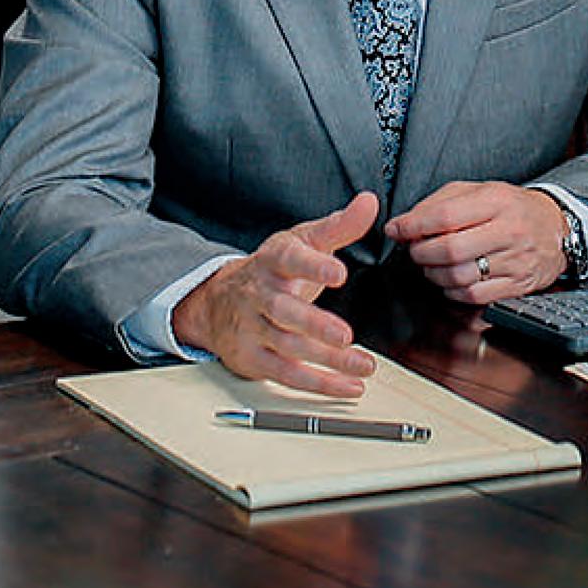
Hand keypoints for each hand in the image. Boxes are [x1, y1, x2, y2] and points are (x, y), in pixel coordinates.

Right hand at [173, 191, 378, 395]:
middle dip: (314, 324)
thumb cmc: (272, 270)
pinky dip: (319, 383)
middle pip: (283, 310)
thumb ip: (339, 225)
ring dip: (326, 360)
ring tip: (363, 365)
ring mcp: (253, 328)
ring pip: (288, 346)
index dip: (313, 266)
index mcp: (274, 260)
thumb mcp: (302, 241)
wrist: (218, 301)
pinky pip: (287, 375)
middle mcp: (260, 294)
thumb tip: (369, 202)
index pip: (290, 259)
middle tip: (345, 335)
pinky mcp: (254, 358)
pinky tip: (349, 385)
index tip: (338, 273)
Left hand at [385, 181, 565, 303]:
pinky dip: (452, 291)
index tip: (397, 229)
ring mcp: (515, 261)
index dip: (413, 225)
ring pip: (459, 276)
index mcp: (496, 201)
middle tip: (414, 249)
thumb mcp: (480, 190)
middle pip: (450, 249)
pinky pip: (474, 296)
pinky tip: (450, 280)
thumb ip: (441, 201)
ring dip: (433, 274)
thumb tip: (405, 222)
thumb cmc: (512, 208)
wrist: (556, 228)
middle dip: (421, 252)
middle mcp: (508, 231)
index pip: (446, 215)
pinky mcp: (517, 286)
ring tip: (430, 264)